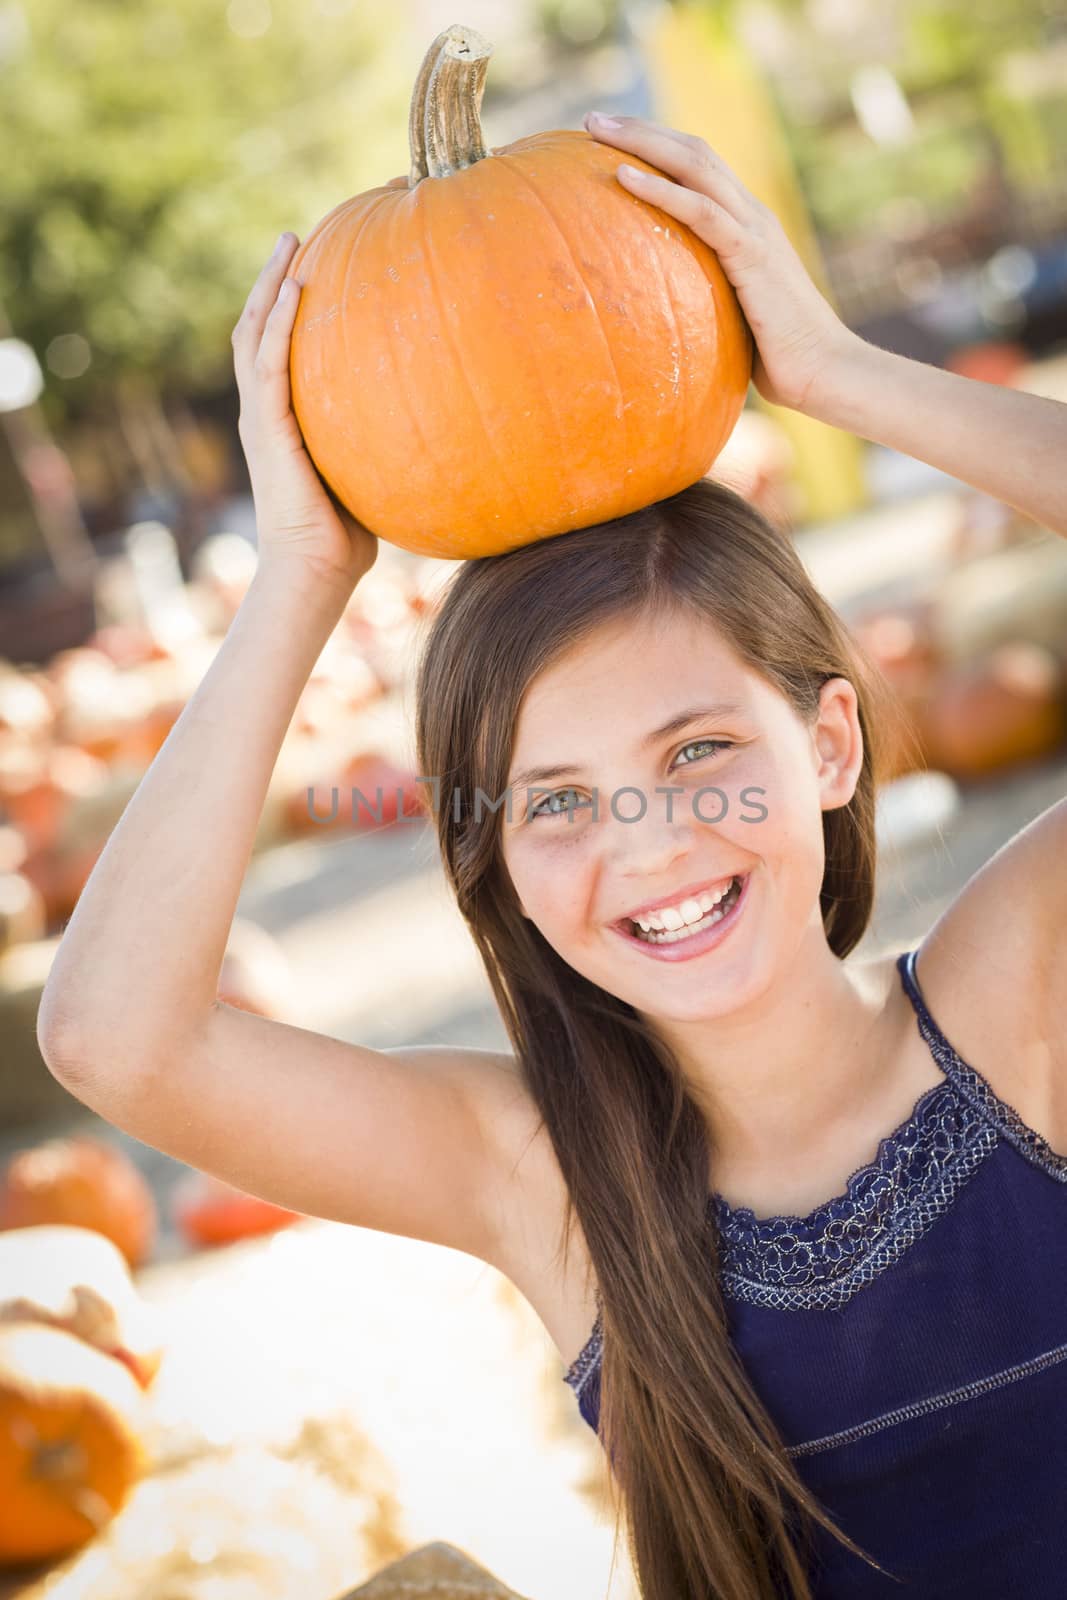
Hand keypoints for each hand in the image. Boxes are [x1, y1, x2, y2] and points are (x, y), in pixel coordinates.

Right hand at [231, 232, 378, 592]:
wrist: (314, 573)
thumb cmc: (346, 539)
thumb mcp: (368, 475)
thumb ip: (385, 443)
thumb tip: (441, 423)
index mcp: (281, 421)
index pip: (275, 350)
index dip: (285, 309)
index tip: (310, 266)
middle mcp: (262, 413)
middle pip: (256, 329)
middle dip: (272, 280)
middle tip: (292, 236)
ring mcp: (260, 420)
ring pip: (254, 335)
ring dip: (270, 285)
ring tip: (289, 244)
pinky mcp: (267, 431)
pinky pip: (270, 365)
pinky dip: (281, 324)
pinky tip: (300, 288)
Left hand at [582, 112, 858, 414]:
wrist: (826, 372)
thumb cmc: (780, 361)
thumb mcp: (733, 321)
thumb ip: (704, 304)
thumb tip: (660, 325)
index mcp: (748, 226)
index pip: (699, 168)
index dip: (657, 146)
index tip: (610, 140)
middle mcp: (752, 216)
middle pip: (692, 151)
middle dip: (640, 129)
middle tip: (590, 119)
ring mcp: (755, 230)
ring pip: (694, 166)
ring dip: (642, 142)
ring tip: (595, 129)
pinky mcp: (753, 254)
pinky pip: (701, 211)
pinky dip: (661, 191)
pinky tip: (623, 177)